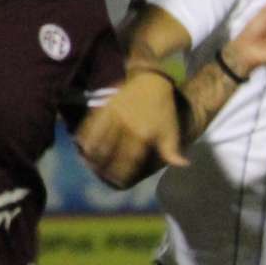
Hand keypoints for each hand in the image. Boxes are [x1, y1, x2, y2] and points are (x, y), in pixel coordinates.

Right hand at [75, 67, 182, 184]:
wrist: (152, 81)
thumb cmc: (163, 110)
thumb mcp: (171, 131)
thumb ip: (172, 151)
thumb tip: (183, 166)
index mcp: (143, 136)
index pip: (129, 161)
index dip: (122, 174)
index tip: (118, 183)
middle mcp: (127, 128)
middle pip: (110, 154)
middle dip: (104, 168)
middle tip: (101, 176)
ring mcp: (113, 117)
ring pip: (97, 142)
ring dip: (92, 156)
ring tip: (90, 164)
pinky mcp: (104, 107)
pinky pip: (90, 125)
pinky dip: (84, 137)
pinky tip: (82, 146)